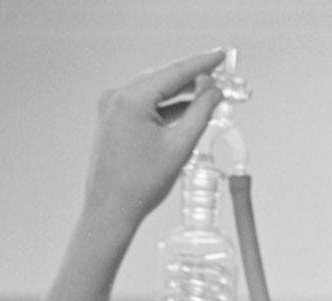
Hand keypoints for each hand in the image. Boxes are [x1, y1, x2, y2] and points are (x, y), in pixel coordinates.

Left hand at [81, 51, 225, 232]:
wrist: (110, 213)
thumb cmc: (139, 187)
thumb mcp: (180, 146)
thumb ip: (201, 112)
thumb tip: (214, 91)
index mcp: (131, 100)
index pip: (175, 72)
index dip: (203, 63)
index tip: (222, 56)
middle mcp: (117, 98)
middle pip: (164, 79)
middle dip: (193, 79)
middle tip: (220, 77)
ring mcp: (111, 108)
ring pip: (154, 91)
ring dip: (180, 93)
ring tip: (207, 94)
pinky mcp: (111, 120)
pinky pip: (143, 105)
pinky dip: (163, 106)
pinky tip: (185, 108)